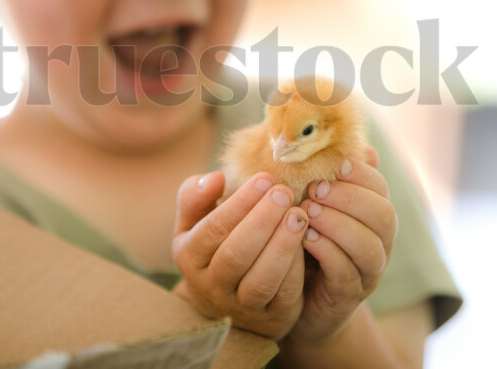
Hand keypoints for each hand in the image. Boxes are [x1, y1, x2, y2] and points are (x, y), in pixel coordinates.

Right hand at [171, 171, 309, 339]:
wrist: (224, 301)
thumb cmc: (213, 246)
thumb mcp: (194, 222)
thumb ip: (195, 196)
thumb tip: (215, 177)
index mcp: (189, 257)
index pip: (212, 229)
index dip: (239, 204)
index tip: (264, 179)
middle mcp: (211, 286)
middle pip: (235, 255)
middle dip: (262, 221)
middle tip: (284, 192)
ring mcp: (240, 307)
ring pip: (260, 280)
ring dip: (281, 245)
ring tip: (298, 215)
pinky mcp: (271, 319)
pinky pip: (284, 294)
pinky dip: (296, 267)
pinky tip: (307, 239)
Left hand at [286, 149, 397, 343]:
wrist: (295, 298)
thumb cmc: (303, 241)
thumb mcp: (311, 204)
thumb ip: (324, 177)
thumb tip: (339, 141)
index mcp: (372, 215)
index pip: (380, 188)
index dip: (361, 174)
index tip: (334, 166)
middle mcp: (379, 243)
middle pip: (383, 215)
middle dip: (349, 198)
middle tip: (314, 190)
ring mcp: (367, 272)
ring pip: (369, 246)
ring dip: (337, 224)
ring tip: (306, 213)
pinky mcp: (349, 295)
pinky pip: (347, 272)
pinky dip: (328, 252)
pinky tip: (306, 239)